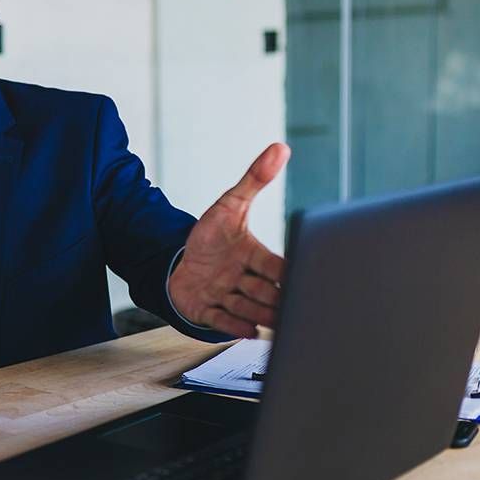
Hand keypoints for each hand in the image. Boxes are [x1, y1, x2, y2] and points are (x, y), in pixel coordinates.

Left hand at [167, 143, 289, 337]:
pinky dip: (234, 326)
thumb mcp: (231, 205)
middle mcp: (243, 280)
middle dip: (277, 299)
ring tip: (273, 321)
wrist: (176, 259)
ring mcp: (226, 297)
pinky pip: (221, 320)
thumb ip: (254, 179)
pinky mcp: (206, 310)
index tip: (303, 275)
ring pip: (248, 307)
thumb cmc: (210, 236)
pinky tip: (250, 332)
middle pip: (266, 291)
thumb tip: (280, 148)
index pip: (277, 266)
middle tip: (291, 307)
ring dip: (260, 314)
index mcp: (254, 256)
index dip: (289, 272)